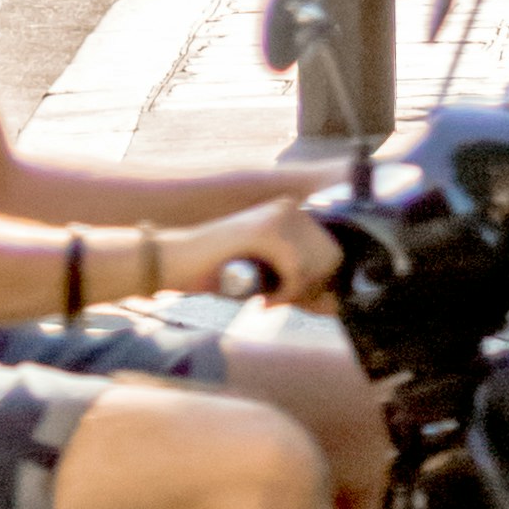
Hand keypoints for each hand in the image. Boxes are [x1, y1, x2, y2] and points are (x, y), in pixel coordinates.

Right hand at [186, 199, 340, 304]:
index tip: (294, 297)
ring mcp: (278, 216)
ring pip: (312, 266)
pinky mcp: (265, 231)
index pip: (328, 248)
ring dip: (294, 293)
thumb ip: (292, 270)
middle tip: (279, 301)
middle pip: (326, 257)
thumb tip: (327, 293)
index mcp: (290, 210)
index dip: (316, 279)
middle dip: (309, 286)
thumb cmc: (220, 269)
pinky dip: (283, 295)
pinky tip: (262, 300)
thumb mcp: (264, 265)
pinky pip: (295, 272)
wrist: (179, 259)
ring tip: (267, 300)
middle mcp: (288, 207)